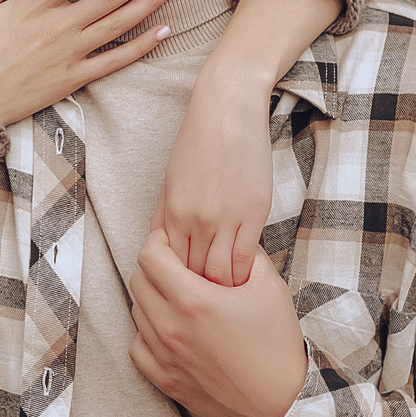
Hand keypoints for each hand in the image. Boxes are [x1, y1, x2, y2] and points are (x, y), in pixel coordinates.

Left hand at [128, 228, 309, 416]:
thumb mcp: (269, 288)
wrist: (282, 403)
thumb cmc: (277, 345)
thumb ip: (244, 254)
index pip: (149, 256)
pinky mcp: (164, 380)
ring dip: (152, 298)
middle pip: (138, 280)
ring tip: (178, 298)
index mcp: (194, 301)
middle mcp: (171, 327)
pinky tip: (170, 330)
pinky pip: (137, 346)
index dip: (159, 242)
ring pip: (136, 311)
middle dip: (155, 267)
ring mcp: (164, 356)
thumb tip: (226, 237)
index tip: (173, 244)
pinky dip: (147, 333)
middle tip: (177, 268)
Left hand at [155, 83, 271, 286]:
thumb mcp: (172, 179)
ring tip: (226, 300)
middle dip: (198, 294)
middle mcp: (196, 220)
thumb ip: (167, 214)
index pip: (170, 266)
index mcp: (173, 212)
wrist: (226, 110)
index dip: (177, 284)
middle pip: (193, 276)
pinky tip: (244, 281)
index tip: (184, 296)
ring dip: (221, 290)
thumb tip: (161, 242)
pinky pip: (246, 258)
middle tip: (206, 306)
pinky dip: (243, 275)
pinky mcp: (254, 212)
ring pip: (219, 274)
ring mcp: (226, 218)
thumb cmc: (198, 141)